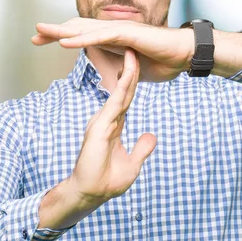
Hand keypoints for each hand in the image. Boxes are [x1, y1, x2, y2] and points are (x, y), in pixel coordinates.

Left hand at [32, 17, 193, 81]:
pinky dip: (82, 39)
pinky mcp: (129, 34)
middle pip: (79, 28)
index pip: (84, 36)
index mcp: (115, 39)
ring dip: (62, 31)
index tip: (44, 42)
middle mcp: (115, 31)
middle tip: (35, 36)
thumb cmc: (165, 61)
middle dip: (56, 31)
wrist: (185, 54)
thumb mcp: (135, 70)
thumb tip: (116, 75)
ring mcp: (121, 30)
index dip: (63, 37)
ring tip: (42, 32)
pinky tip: (65, 41)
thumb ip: (123, 69)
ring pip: (86, 29)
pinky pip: (101, 36)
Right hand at [69, 48, 155, 202]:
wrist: (90, 193)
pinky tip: (128, 74)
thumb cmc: (107, 180)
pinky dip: (121, 87)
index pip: (127, 98)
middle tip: (136, 48)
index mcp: (115, 125)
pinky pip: (114, 103)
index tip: (140, 65)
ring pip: (119, 92)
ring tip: (133, 52)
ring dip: (127, 72)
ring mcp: (102, 121)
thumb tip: (152, 135)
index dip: (134, 81)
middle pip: (123, 90)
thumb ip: (141, 148)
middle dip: (131, 70)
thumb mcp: (132, 164)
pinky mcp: (99, 126)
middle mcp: (107, 119)